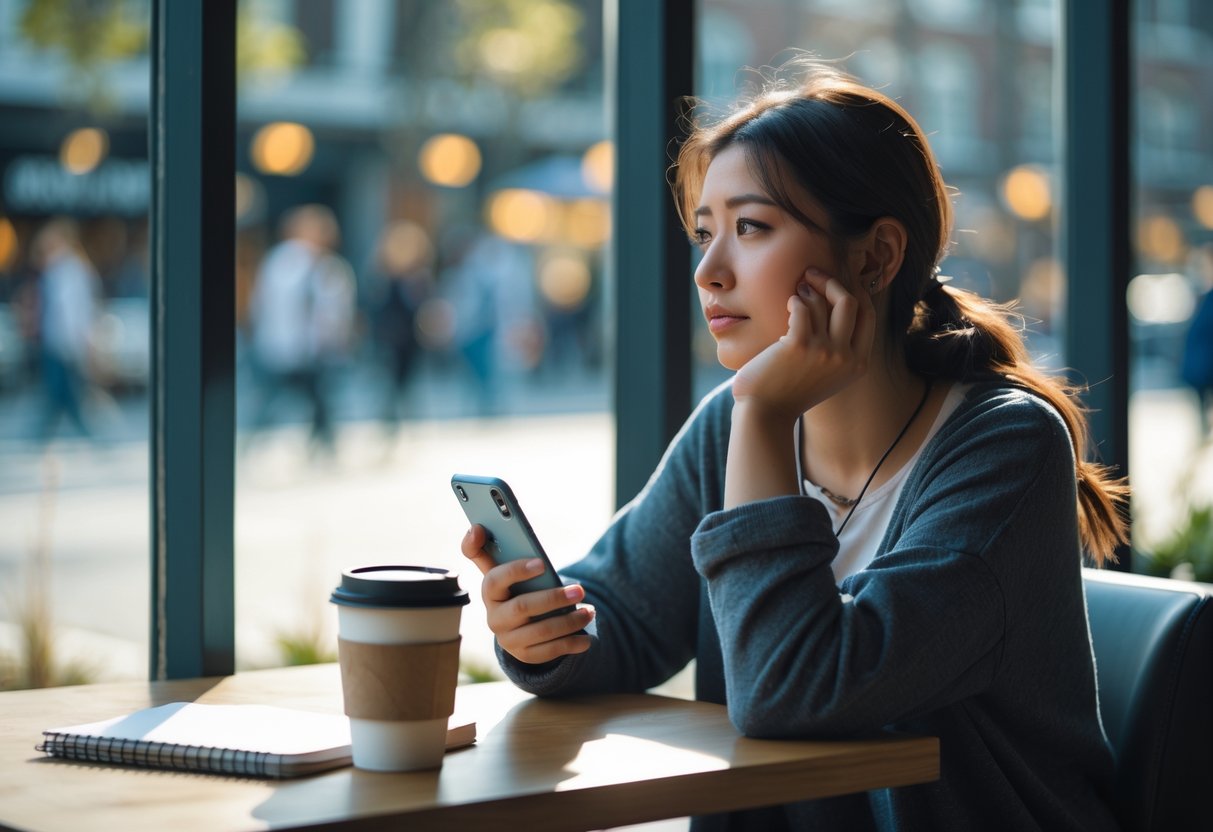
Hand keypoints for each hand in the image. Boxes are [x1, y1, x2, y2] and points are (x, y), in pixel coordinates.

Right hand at [461, 525, 594, 663]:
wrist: (515, 624)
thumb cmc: (514, 586)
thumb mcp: (503, 569)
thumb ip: (489, 548)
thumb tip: (476, 528)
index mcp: (490, 590)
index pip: (495, 578)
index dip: (516, 570)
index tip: (541, 562)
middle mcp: (494, 617)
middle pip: (523, 606)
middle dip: (553, 598)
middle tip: (580, 590)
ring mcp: (508, 639)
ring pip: (541, 631)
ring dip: (569, 621)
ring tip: (589, 611)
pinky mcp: (524, 655)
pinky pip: (549, 652)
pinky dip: (570, 644)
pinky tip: (586, 639)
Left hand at [732, 269, 875, 418]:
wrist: (765, 414)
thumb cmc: (790, 391)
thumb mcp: (827, 374)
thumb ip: (839, 348)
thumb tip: (839, 302)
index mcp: (858, 364)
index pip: (868, 315)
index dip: (855, 292)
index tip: (839, 282)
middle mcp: (846, 357)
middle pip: (850, 302)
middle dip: (831, 282)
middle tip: (812, 274)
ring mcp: (824, 351)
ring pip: (823, 303)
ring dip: (807, 290)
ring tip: (797, 291)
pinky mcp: (800, 345)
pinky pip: (802, 308)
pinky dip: (794, 301)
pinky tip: (788, 304)